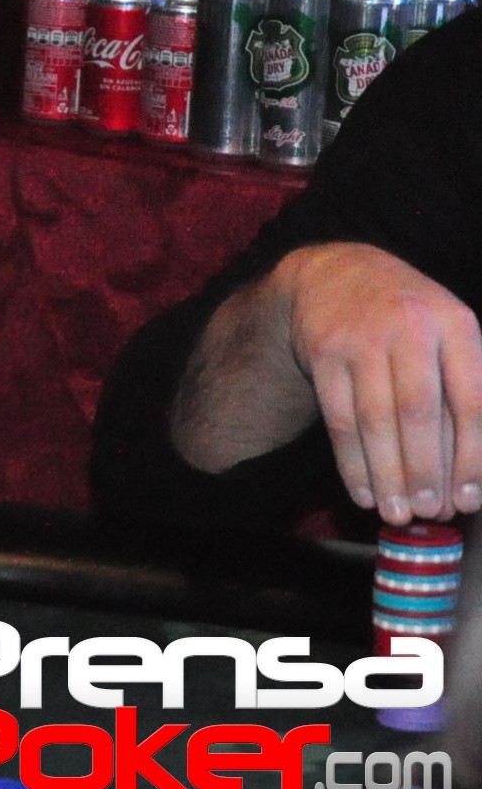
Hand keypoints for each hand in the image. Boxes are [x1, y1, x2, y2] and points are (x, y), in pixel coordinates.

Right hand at [277, 243, 481, 523]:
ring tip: (396, 514)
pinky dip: (350, 462)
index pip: (470, 400)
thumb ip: (471, 388)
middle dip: (425, 471)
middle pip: (417, 412)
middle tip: (430, 513)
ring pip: (374, 419)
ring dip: (386, 475)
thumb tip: (476, 470)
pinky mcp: (323, 352)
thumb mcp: (452, 335)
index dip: (471, 457)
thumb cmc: (411, 321)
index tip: (469, 500)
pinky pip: (338, 418)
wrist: (338, 274)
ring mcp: (360, 339)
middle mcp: (408, 328)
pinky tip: (363, 491)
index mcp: (455, 325)